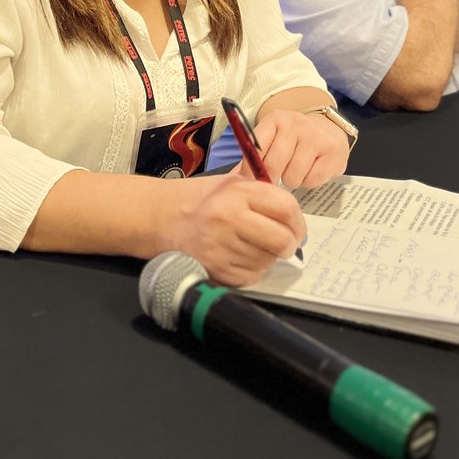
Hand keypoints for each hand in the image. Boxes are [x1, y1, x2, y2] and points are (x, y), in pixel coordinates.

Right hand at [158, 174, 303, 287]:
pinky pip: (251, 276)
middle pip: (282, 240)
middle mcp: (229, 219)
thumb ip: (263, 196)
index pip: (286, 208)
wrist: (160, 217)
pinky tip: (237, 255)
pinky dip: (251, 269)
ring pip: (268, 261)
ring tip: (250, 244)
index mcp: (236, 192)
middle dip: (288, 244)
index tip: (296, 227)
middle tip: (283, 242)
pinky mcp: (216, 270)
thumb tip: (294, 219)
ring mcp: (221, 247)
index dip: (298, 221)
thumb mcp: (230, 183)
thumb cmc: (199, 199)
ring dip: (267, 256)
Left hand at [248, 108, 349, 189]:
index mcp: (274, 119)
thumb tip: (233, 180)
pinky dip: (310, 181)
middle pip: (273, 164)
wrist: (327, 130)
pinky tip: (312, 169)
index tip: (251, 181)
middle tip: (277, 177)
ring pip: (293, 176)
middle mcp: (295, 123)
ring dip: (293, 180)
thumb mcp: (272, 140)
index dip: (250, 170)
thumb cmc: (293, 140)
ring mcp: (315, 136)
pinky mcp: (333, 151)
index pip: (255, 148)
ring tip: (297, 170)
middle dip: (272, 178)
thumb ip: (253, 158)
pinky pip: (312, 180)